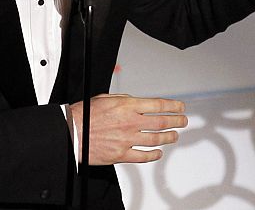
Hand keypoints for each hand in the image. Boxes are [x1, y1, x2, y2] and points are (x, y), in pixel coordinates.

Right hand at [70, 94, 186, 164]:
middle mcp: (130, 122)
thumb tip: (137, 102)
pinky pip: (143, 156)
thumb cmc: (84, 114)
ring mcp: (127, 139)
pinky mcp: (121, 154)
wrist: (71, 132)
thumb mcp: (106, 98)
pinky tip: (158, 153)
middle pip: (162, 122)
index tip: (180, 106)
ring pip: (156, 139)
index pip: (157, 105)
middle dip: (176, 121)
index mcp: (127, 106)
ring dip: (168, 137)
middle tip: (183, 120)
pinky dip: (154, 155)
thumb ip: (125, 99)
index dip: (172, 106)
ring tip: (174, 136)